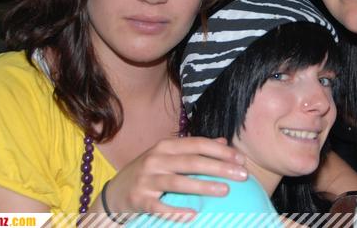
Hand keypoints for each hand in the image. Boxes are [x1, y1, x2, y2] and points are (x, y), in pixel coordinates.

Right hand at [91, 136, 246, 215]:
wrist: (115, 192)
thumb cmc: (149, 172)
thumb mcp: (168, 155)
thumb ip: (194, 148)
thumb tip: (223, 141)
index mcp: (165, 146)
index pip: (197, 144)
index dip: (219, 151)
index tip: (240, 159)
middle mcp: (155, 159)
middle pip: (191, 162)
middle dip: (219, 167)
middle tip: (242, 175)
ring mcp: (146, 179)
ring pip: (178, 182)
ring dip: (203, 186)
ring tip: (225, 191)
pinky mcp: (140, 200)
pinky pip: (160, 207)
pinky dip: (176, 211)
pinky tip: (193, 215)